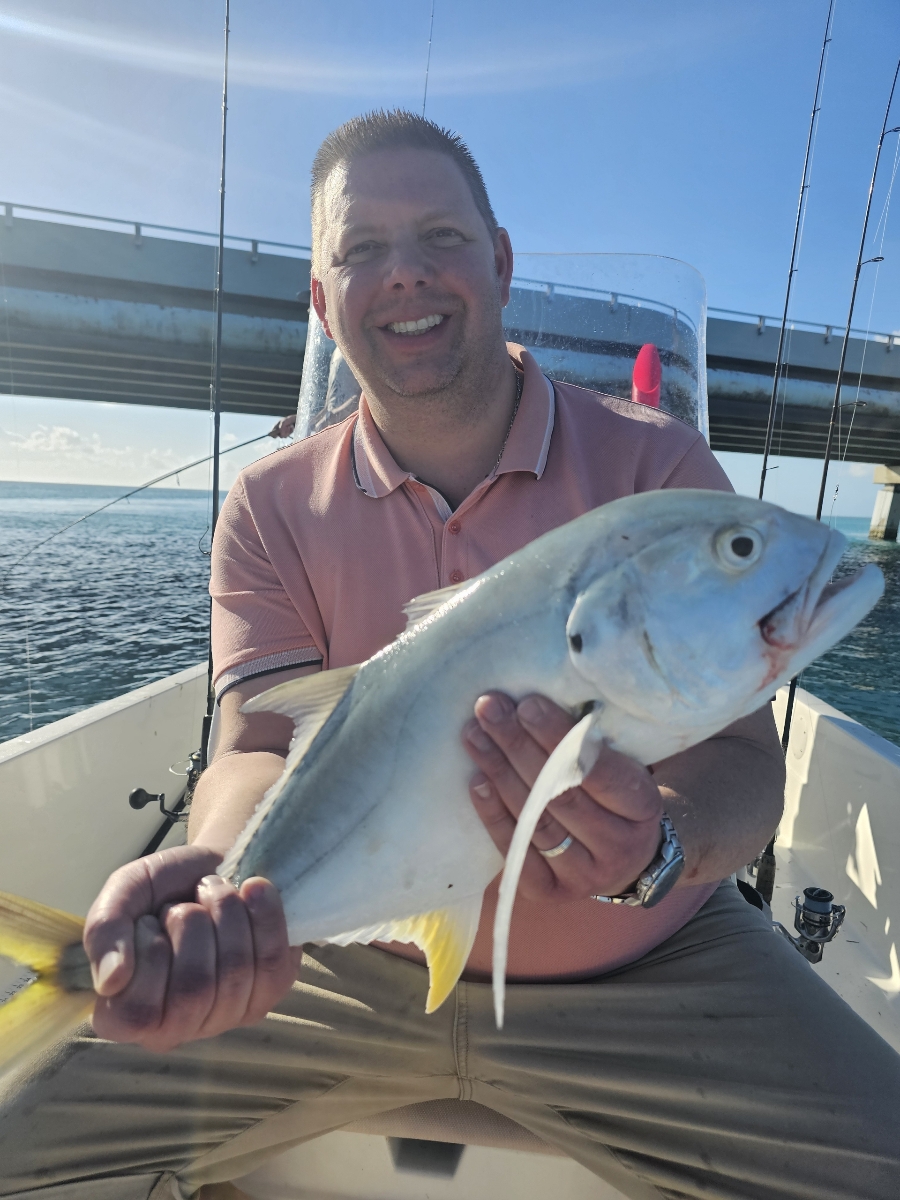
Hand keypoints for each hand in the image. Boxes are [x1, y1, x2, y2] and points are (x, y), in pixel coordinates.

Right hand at [83, 843, 299, 1051]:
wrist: (215, 866)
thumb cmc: (163, 888)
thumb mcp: (124, 894)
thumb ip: (105, 930)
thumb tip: (111, 980)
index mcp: (126, 1015)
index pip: (138, 1012)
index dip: (149, 950)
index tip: (150, 921)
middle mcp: (176, 1027)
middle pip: (193, 990)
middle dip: (192, 923)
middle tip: (186, 903)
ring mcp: (226, 1015)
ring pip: (235, 973)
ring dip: (226, 912)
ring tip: (214, 894)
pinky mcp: (269, 992)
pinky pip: (273, 963)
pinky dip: (265, 915)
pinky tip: (252, 891)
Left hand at [463, 692, 662, 903]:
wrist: (625, 858)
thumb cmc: (616, 796)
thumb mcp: (624, 767)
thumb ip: (592, 744)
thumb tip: (534, 702)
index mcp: (643, 807)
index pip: (600, 771)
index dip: (559, 737)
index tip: (527, 704)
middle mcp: (618, 847)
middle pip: (559, 794)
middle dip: (518, 745)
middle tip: (488, 708)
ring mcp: (583, 876)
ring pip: (535, 820)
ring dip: (499, 772)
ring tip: (473, 734)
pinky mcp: (549, 893)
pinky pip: (515, 852)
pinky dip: (493, 814)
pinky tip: (476, 780)